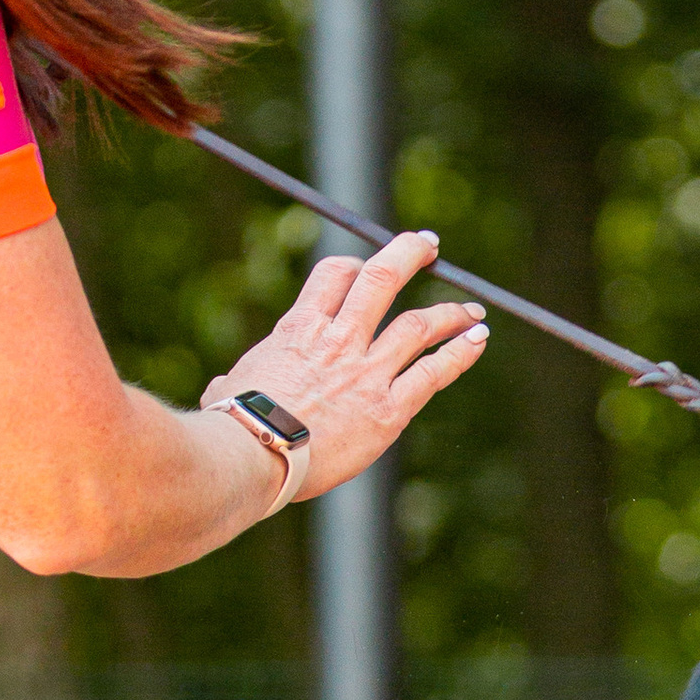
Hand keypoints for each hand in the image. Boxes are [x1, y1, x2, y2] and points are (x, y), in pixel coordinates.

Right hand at [203, 231, 486, 502]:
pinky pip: (434, 372)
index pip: (334, 275)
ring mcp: (367, 372)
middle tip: (429, 245)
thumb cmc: (232, 427)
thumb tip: (222, 392)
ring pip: (419, 324)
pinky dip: (460, 353)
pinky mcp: (389, 408)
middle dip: (409, 254)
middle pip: (382, 278)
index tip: (365, 266)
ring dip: (450, 312)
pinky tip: (477, 339)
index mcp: (299, 328)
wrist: (252, 454)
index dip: (354, 266)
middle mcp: (339, 339)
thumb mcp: (230, 388)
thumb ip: (240, 381)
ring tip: (472, 308)